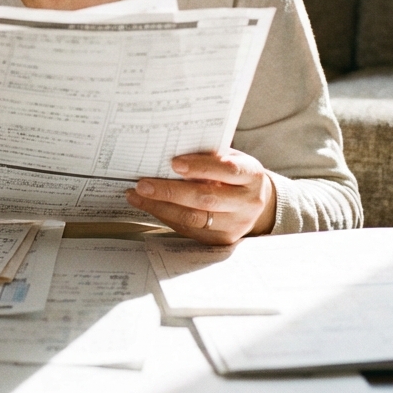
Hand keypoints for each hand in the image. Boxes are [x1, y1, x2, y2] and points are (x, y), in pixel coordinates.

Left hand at [125, 150, 276, 244]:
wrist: (255, 202)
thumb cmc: (234, 173)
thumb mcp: (230, 157)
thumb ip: (208, 156)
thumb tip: (168, 152)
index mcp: (252, 175)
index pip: (227, 170)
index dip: (201, 167)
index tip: (174, 163)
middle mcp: (248, 202)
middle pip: (207, 199)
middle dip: (170, 191)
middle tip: (143, 184)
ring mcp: (236, 224)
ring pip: (194, 218)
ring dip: (161, 207)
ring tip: (137, 196)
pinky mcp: (222, 240)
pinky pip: (189, 229)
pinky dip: (166, 216)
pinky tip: (150, 206)